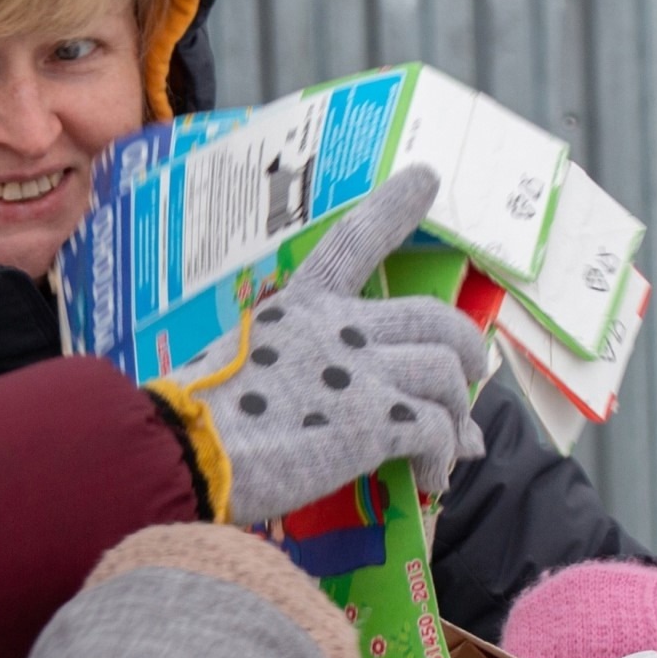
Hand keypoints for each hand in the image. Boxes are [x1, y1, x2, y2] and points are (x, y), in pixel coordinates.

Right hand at [148, 166, 487, 526]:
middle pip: (433, 318)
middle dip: (465, 346)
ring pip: (447, 372)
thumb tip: (313, 412)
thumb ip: (285, 373)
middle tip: (472, 373)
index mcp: (298, 307)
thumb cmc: (194, 418)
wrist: (185, 449)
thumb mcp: (235, 368)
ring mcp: (362, 371)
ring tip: (455, 444)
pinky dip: (443, 456)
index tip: (425, 178)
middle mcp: (338, 327)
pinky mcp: (376, 421)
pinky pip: (438, 430)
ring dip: (459, 411)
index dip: (393, 208)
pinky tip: (431, 478)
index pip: (353, 242)